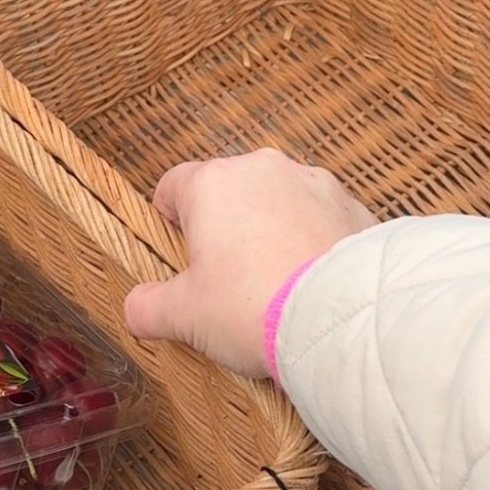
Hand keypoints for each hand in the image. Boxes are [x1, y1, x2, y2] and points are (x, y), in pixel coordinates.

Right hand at [124, 150, 377, 377]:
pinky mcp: (352, 206)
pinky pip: (321, 219)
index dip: (168, 217)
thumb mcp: (183, 317)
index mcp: (212, 185)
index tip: (175, 249)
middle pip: (229, 191)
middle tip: (224, 277)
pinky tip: (310, 282)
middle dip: (224, 226)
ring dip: (270, 229)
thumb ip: (148, 307)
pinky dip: (312, 241)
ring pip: (278, 201)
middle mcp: (263, 170)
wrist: (340, 319)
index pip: (174, 185)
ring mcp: (314, 183)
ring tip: (274, 281)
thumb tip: (136, 309)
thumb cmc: (251, 308)